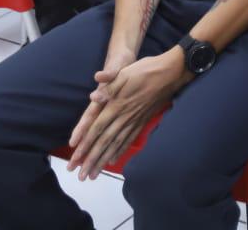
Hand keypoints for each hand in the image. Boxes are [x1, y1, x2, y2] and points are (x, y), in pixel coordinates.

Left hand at [66, 48, 183, 178]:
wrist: (171, 73)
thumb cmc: (145, 70)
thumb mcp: (124, 73)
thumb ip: (108, 86)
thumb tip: (94, 97)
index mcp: (116, 105)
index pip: (97, 129)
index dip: (86, 145)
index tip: (75, 160)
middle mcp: (124, 117)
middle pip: (104, 142)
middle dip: (92, 160)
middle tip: (81, 176)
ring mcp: (134, 121)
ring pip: (116, 145)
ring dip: (103, 161)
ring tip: (94, 174)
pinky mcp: (142, 121)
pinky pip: (129, 140)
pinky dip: (120, 151)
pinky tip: (113, 160)